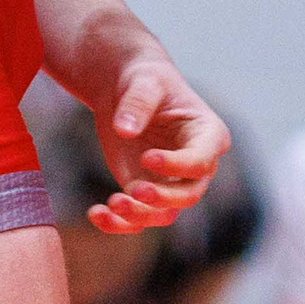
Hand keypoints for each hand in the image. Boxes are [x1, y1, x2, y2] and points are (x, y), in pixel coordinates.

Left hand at [94, 55, 227, 234]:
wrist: (126, 91)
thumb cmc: (145, 80)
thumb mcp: (143, 82)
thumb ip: (138, 102)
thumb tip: (125, 129)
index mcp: (208, 135)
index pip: (201, 161)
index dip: (177, 165)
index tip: (147, 157)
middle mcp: (197, 165)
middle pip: (189, 194)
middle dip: (163, 198)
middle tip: (135, 189)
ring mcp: (172, 183)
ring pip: (165, 214)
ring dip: (140, 216)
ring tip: (111, 204)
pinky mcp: (147, 192)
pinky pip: (139, 218)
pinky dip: (118, 223)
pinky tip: (96, 213)